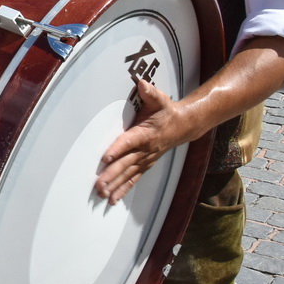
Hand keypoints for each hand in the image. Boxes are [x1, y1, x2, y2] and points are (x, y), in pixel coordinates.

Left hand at [95, 76, 193, 203]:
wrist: (184, 126)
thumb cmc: (167, 112)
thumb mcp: (160, 99)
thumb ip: (149, 93)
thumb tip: (141, 83)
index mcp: (146, 134)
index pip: (129, 142)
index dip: (117, 149)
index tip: (106, 157)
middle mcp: (145, 150)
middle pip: (126, 163)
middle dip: (112, 175)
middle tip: (99, 185)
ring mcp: (145, 159)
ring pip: (128, 175)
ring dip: (115, 186)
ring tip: (103, 195)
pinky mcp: (145, 165)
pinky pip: (133, 180)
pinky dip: (123, 190)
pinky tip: (112, 199)